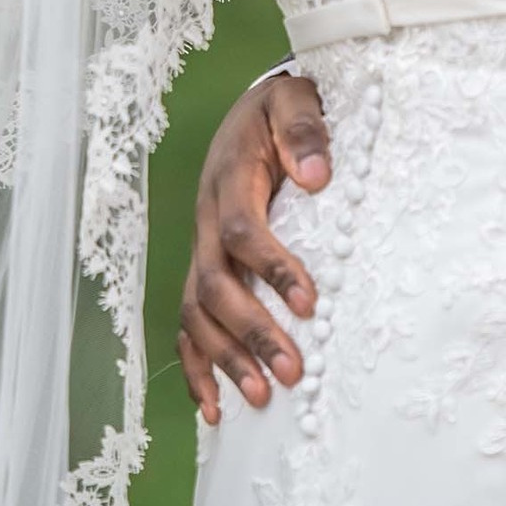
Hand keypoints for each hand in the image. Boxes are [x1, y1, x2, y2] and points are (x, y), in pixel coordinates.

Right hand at [176, 72, 330, 423]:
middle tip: (292, 371)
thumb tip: (317, 174)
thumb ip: (303, 129)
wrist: (256, 108)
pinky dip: (197, 367)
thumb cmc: (281, 108)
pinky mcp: (203, 265)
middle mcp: (206, 219)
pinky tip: (216, 407)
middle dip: (250, 332)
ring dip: (225, 359)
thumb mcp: (294, 98)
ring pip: (196, 313)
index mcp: (229, 178)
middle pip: (215, 284)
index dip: (272, 268)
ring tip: (263, 397)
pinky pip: (188, 323)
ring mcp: (200, 246)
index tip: (310, 303)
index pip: (241, 230)